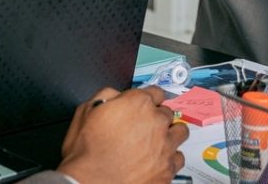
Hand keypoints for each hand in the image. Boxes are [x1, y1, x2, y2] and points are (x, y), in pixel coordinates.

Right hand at [58, 86, 187, 183]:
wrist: (91, 182)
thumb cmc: (87, 151)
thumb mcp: (86, 111)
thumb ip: (107, 96)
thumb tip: (116, 95)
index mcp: (137, 104)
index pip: (156, 92)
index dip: (147, 98)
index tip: (145, 104)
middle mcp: (156, 122)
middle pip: (167, 112)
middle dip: (156, 116)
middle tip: (144, 125)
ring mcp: (166, 146)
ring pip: (180, 132)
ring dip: (170, 133)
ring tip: (158, 140)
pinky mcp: (168, 169)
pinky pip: (179, 157)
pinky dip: (170, 157)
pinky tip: (158, 158)